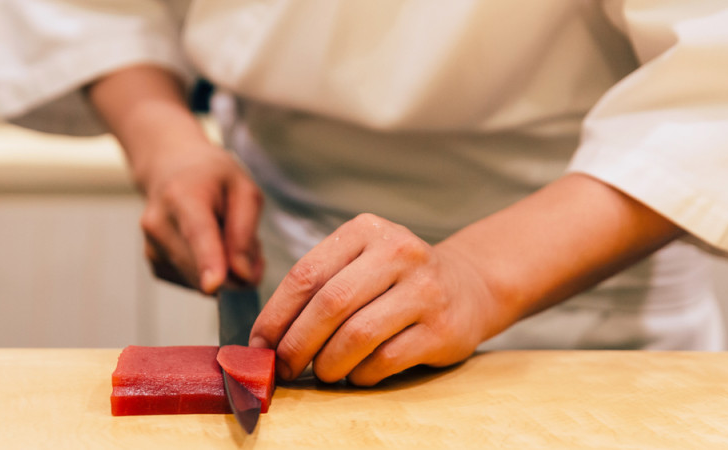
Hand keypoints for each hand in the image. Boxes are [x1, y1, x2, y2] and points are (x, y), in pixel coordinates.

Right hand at [137, 142, 263, 293]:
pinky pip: (194, 283)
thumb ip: (245, 230)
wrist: (169, 167)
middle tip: (253, 249)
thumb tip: (242, 275)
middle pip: (201, 267)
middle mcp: (159, 223)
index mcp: (182, 196)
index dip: (207, 261)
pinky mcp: (155, 264)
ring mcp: (152, 247)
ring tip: (227, 236)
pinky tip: (212, 247)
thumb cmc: (212, 176)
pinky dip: (211, 273)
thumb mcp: (243, 188)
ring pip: (200, 281)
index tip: (214, 285)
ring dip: (225, 271)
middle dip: (236, 272)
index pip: (197, 233)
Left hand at [248, 213, 497, 385]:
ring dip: (328, 363)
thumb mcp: (360, 262)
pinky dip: (361, 374)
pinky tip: (357, 373)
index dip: (276, 315)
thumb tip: (268, 338)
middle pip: (330, 304)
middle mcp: (398, 252)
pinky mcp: (443, 327)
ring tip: (322, 372)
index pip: (307, 274)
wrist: (468, 285)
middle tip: (283, 367)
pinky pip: (386, 359)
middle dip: (297, 344)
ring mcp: (425, 289)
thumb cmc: (396, 279)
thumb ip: (320, 287)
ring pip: (358, 335)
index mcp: (366, 231)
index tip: (259, 343)